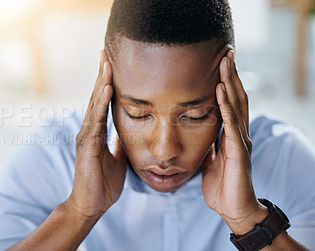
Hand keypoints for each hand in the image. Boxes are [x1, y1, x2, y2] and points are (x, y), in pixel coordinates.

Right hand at [66, 51, 126, 218]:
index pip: (102, 103)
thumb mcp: (117, 158)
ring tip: (107, 63)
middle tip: (106, 52)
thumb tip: (130, 131)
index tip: (112, 64)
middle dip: (102, 75)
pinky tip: (107, 89)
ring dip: (102, 82)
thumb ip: (119, 142)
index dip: (107, 83)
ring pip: (94, 105)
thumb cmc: (103, 183)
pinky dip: (101, 104)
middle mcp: (89, 130)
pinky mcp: (87, 147)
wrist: (91, 205)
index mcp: (96, 132)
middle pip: (96, 98)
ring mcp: (86, 137)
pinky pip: (96, 121)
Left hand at [201, 51, 267, 233]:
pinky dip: (226, 107)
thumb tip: (200, 133)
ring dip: (230, 83)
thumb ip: (210, 144)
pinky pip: (231, 125)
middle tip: (226, 52)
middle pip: (236, 98)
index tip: (220, 64)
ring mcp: (240, 141)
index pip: (230, 103)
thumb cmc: (222, 185)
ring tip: (225, 63)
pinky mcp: (238, 152)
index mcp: (231, 135)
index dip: (226, 83)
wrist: (233, 208)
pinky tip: (221, 91)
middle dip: (231, 75)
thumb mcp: (211, 159)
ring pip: (236, 106)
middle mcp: (239, 133)